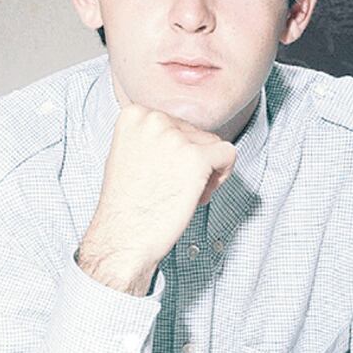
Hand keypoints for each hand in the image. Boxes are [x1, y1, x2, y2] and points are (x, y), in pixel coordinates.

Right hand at [77, 103, 235, 293]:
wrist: (124, 237)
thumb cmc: (127, 204)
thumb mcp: (128, 154)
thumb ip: (151, 137)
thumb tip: (177, 132)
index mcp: (134, 115)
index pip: (175, 123)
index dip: (175, 151)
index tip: (162, 173)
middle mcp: (154, 120)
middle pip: (195, 132)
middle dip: (191, 160)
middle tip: (171, 187)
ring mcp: (175, 137)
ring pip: (212, 144)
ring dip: (205, 170)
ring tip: (181, 193)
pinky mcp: (196, 157)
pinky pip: (228, 154)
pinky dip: (223, 175)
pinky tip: (201, 193)